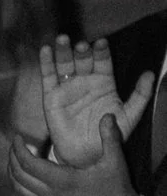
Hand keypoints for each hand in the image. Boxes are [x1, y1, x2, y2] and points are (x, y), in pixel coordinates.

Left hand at [9, 122, 140, 195]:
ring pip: (18, 190)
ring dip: (13, 174)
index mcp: (62, 181)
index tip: (17, 137)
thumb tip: (107, 115)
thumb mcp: (115, 161)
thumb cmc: (116, 189)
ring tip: (15, 160)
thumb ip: (109, 136)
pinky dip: (19, 189)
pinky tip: (23, 180)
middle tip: (15, 146)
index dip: (18, 148)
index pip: (28, 163)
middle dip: (12, 158)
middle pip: (18, 175)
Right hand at [35, 41, 155, 167]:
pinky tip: (46, 50)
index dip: (101, 52)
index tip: (101, 43)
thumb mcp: (130, 115)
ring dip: (63, 51)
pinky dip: (46, 63)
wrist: (87, 155)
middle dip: (82, 51)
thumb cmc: (108, 134)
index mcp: (104, 82)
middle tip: (82, 46)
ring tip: (63, 40)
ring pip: (64, 64)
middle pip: (82, 60)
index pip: (102, 61)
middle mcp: (85, 81)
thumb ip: (140, 95)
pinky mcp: (51, 96)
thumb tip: (149, 74)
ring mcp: (67, 88)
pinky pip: (48, 77)